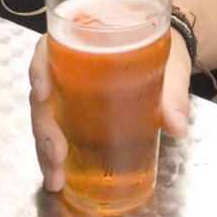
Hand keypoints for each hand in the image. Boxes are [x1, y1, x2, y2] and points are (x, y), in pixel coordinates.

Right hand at [29, 29, 191, 193]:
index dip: (39, 70)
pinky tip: (59, 177)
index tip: (42, 93)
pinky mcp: (72, 112)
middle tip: (56, 154)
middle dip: (43, 126)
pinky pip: (55, 130)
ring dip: (44, 148)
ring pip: (44, 117)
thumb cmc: (155, 47)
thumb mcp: (168, 62)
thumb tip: (176, 125)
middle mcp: (63, 64)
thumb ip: (173, 91)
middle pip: (41, 92)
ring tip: (56, 177)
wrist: (159, 53)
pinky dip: (53, 155)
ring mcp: (65, 90)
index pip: (47, 48)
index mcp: (79, 39)